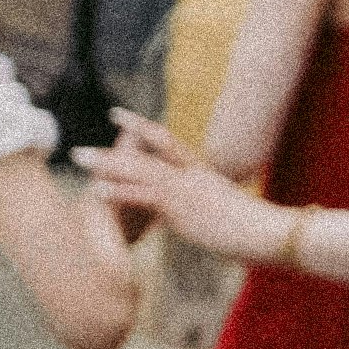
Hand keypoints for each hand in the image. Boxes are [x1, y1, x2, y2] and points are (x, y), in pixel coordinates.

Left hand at [81, 114, 274, 261]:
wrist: (270, 232)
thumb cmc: (256, 227)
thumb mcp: (227, 207)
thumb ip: (207, 201)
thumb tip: (199, 206)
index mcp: (200, 171)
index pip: (166, 141)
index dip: (140, 127)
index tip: (117, 116)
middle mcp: (190, 174)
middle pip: (145, 152)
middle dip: (111, 149)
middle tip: (80, 149)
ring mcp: (184, 189)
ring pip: (138, 170)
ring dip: (106, 165)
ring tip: (79, 158)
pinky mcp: (181, 208)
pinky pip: (144, 197)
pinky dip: (119, 192)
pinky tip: (97, 190)